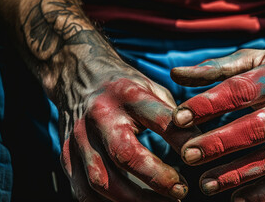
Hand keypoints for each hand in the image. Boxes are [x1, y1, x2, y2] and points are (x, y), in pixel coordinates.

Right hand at [59, 67, 199, 200]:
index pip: (159, 119)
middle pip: (125, 154)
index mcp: (127, 94)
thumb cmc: (125, 87)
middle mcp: (99, 115)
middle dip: (156, 178)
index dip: (181, 141)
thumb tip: (199, 145)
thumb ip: (172, 114)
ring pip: (101, 180)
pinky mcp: (66, 155)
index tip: (197, 157)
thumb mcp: (151, 87)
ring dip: (134, 200)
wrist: (77, 76)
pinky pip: (82, 191)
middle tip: (181, 191)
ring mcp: (78, 137)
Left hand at [171, 46, 264, 200]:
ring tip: (205, 184)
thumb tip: (177, 74)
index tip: (180, 118)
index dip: (211, 104)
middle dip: (222, 144)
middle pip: (260, 127)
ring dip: (238, 174)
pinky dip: (263, 191)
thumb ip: (216, 68)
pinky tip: (236, 198)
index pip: (243, 90)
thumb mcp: (253, 57)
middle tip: (188, 155)